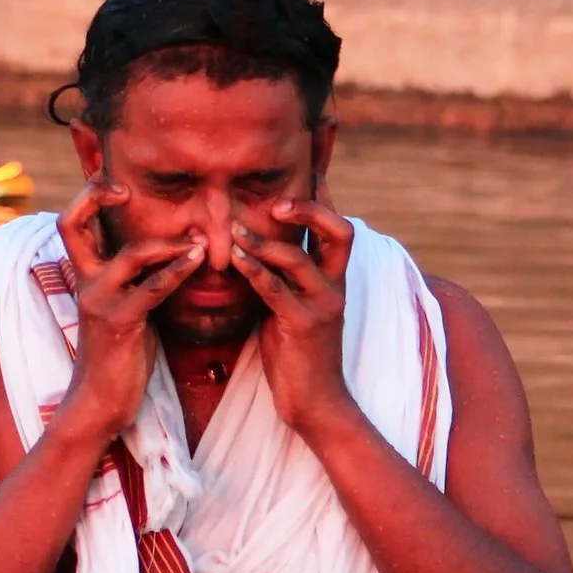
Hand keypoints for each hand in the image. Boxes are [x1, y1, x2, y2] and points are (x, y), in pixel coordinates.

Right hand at [51, 179, 202, 444]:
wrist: (100, 402)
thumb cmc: (120, 355)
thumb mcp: (125, 307)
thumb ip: (136, 277)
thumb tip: (167, 252)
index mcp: (86, 275)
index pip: (75, 222)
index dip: (90, 195)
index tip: (119, 183)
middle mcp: (85, 281)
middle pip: (72, 223)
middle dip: (94, 195)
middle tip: (126, 187)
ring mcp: (99, 301)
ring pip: (130, 253)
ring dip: (170, 242)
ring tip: (201, 238)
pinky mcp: (119, 322)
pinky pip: (152, 288)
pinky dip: (178, 271)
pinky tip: (198, 260)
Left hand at [231, 187, 359, 436]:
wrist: (315, 403)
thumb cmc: (298, 354)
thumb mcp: (292, 307)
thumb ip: (282, 278)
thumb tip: (255, 251)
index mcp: (334, 279)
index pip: (337, 227)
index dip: (323, 197)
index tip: (308, 169)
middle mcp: (335, 286)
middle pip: (339, 230)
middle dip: (309, 208)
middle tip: (275, 202)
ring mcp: (323, 305)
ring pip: (298, 258)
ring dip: (263, 240)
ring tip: (233, 227)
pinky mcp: (304, 326)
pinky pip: (276, 289)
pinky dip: (253, 269)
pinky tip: (233, 257)